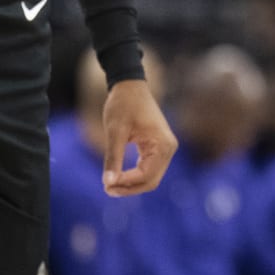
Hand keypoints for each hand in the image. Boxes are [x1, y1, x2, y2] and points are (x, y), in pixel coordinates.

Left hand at [101, 79, 176, 196]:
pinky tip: (117, 176)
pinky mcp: (158, 147)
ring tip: (109, 185)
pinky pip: (148, 169)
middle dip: (129, 188)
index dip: (126, 183)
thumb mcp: (115, 132)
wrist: (130, 85)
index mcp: (162, 144)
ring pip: (150, 177)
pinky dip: (134, 175)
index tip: (106, 184)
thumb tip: (108, 183)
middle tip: (106, 189)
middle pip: (151, 180)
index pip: (146, 175)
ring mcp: (165, 148)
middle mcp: (168, 148)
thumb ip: (113, 158)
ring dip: (131, 184)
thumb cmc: (123, 105)